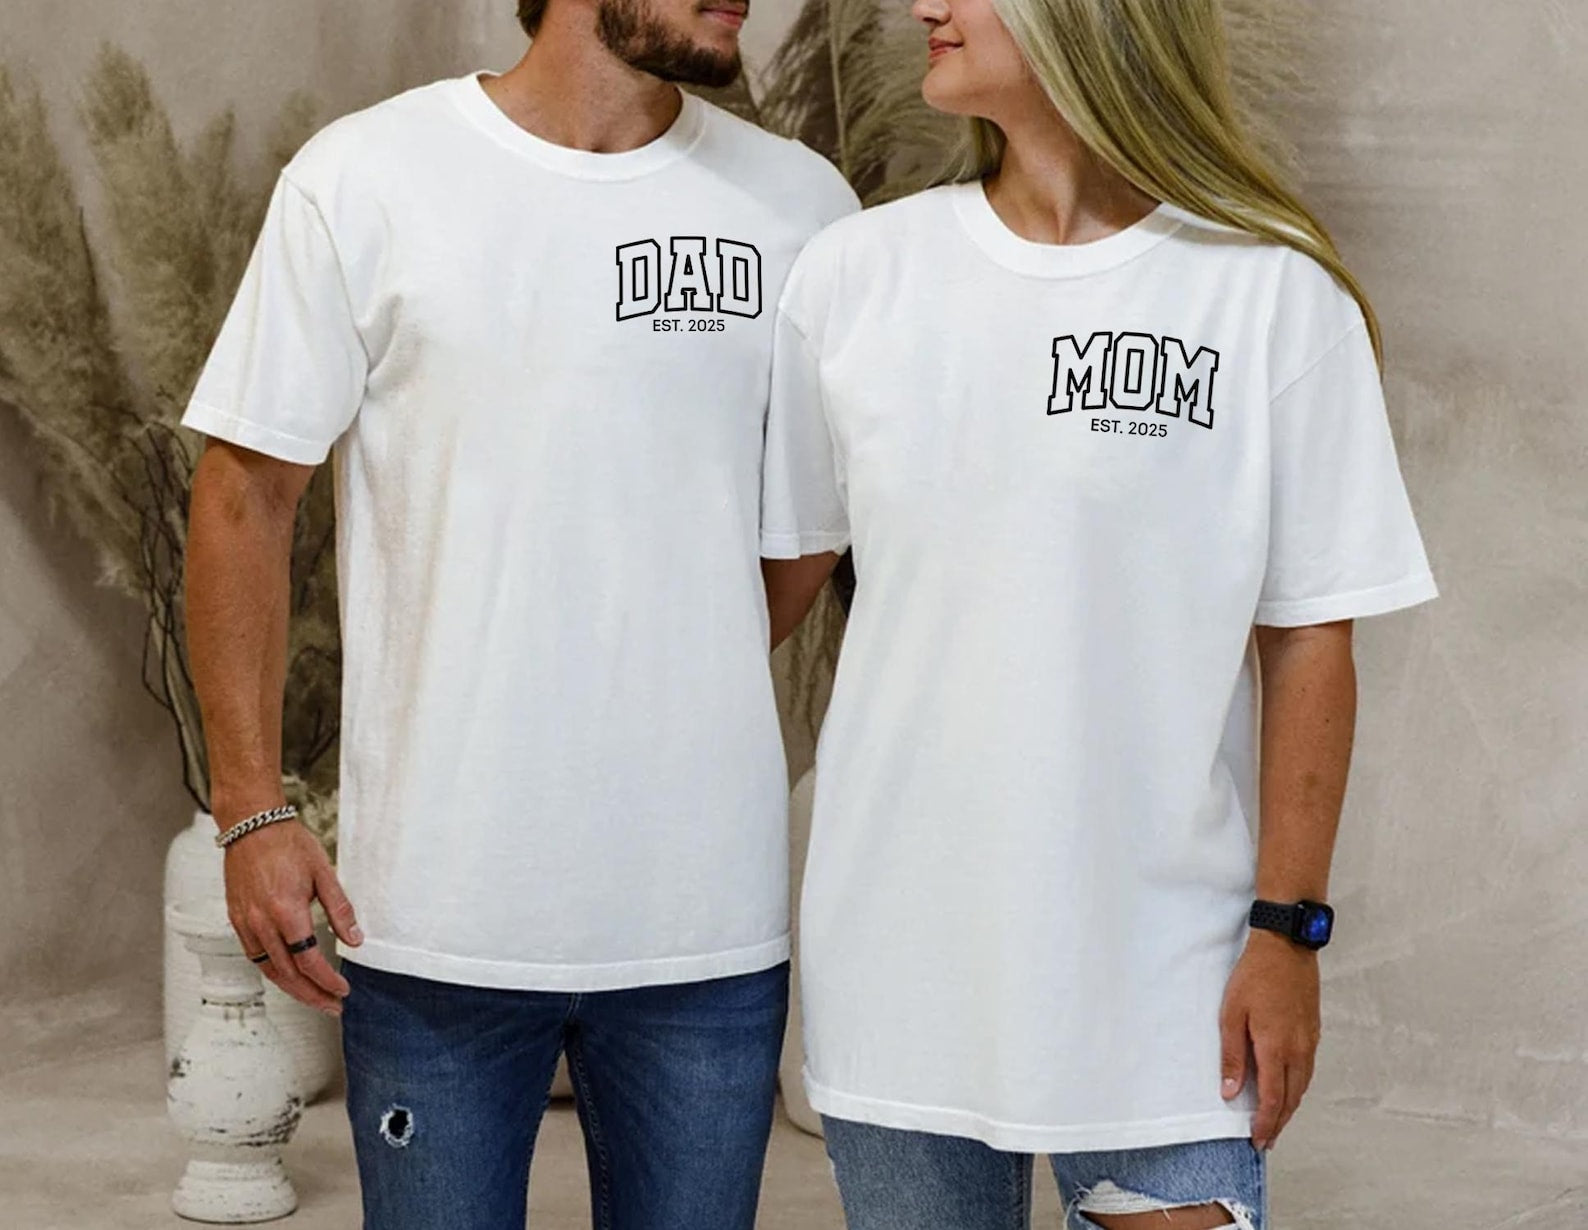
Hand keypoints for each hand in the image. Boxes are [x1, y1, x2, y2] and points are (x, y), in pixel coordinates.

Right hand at [223, 819, 362, 1014]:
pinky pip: (254, 956)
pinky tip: (288, 975)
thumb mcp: (324, 873)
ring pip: (268, 970)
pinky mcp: (236, 920)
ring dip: (292, 989)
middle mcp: (261, 923)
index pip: (309, 961)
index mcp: (286, 912)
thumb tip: (355, 940)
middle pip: (287, 974)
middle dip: (312, 995)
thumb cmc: (289, 844)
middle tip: (332, 1007)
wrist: (251, 826)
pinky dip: (273, 971)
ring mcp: (245, 923)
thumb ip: (340, 909)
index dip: (327, 981)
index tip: (343, 990)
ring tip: (314, 998)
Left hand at [1219, 929, 1320, 1149]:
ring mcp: (1309, 1041)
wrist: (1287, 947)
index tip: (1257, 1141)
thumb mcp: (1231, 1014)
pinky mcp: (1313, 1031)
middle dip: (1279, 1122)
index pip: (1273, 1099)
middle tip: (1266, 1140)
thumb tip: (1230, 1092)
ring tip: (1276, 1121)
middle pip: (1292, 1098)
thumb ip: (1232, 1056)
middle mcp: (1299, 1050)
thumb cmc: (1255, 977)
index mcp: (1276, 1048)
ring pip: (1302, 1086)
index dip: (1265, 1123)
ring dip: (1289, 1107)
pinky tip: (1288, 1088)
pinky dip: (1297, 1087)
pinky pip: (1306, 1070)